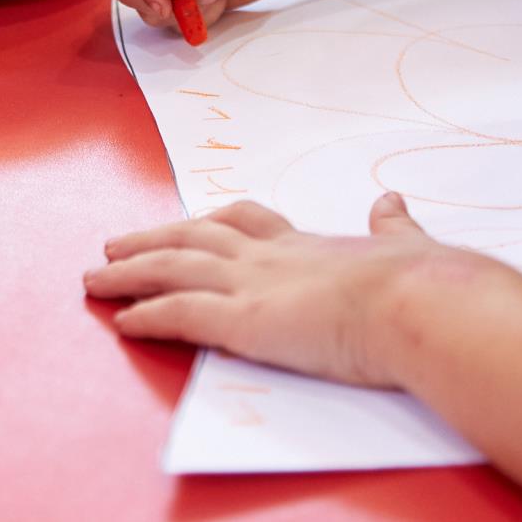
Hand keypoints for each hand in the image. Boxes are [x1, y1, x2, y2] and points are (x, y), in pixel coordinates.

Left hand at [86, 194, 508, 387]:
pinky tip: (121, 321)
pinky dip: (146, 315)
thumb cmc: (425, 284)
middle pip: (194, 239)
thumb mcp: (407, 244)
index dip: (213, 223)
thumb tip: (392, 200)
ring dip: (129, 273)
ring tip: (95, 277)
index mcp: (309, 245)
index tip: (192, 222)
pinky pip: (179, 315)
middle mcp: (272, 258)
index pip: (248, 224)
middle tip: (114, 243)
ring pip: (172, 270)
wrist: (423, 302)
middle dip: (151, 240)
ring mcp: (254, 286)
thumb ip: (394, 227)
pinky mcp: (245, 322)